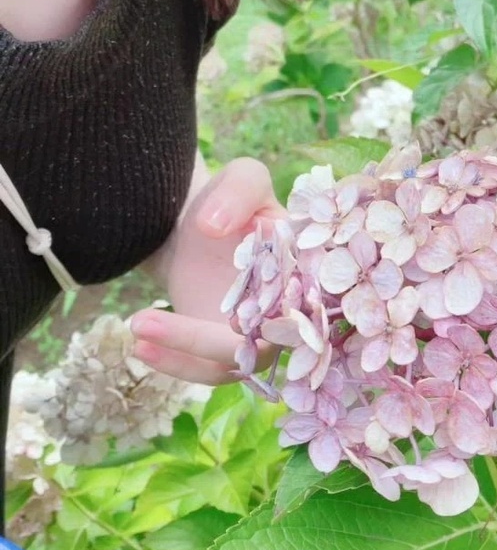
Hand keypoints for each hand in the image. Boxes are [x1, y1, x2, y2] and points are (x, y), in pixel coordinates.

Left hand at [129, 157, 283, 383]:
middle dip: (206, 339)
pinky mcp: (228, 352)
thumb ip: (238, 191)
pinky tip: (139, 345)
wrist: (197, 228)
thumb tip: (215, 227)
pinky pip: (209, 370)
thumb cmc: (229, 200)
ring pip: (233, 363)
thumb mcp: (239, 179)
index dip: (276, 313)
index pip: (304, 301)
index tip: (234, 310)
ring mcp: (260, 337)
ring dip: (184, 354)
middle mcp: (291, 311)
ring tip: (137, 327)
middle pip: (263, 343)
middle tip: (148, 322)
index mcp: (307, 271)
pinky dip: (176, 363)